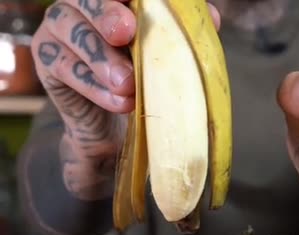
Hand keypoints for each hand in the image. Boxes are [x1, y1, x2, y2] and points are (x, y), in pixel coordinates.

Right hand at [30, 0, 219, 199]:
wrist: (114, 120)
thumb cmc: (143, 77)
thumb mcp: (165, 54)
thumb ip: (182, 32)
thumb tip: (213, 19)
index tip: (138, 0)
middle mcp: (79, 5)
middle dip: (106, 14)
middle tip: (126, 33)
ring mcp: (58, 30)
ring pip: (71, 30)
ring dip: (102, 58)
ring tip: (128, 84)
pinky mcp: (46, 60)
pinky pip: (64, 67)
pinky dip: (94, 86)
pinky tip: (120, 101)